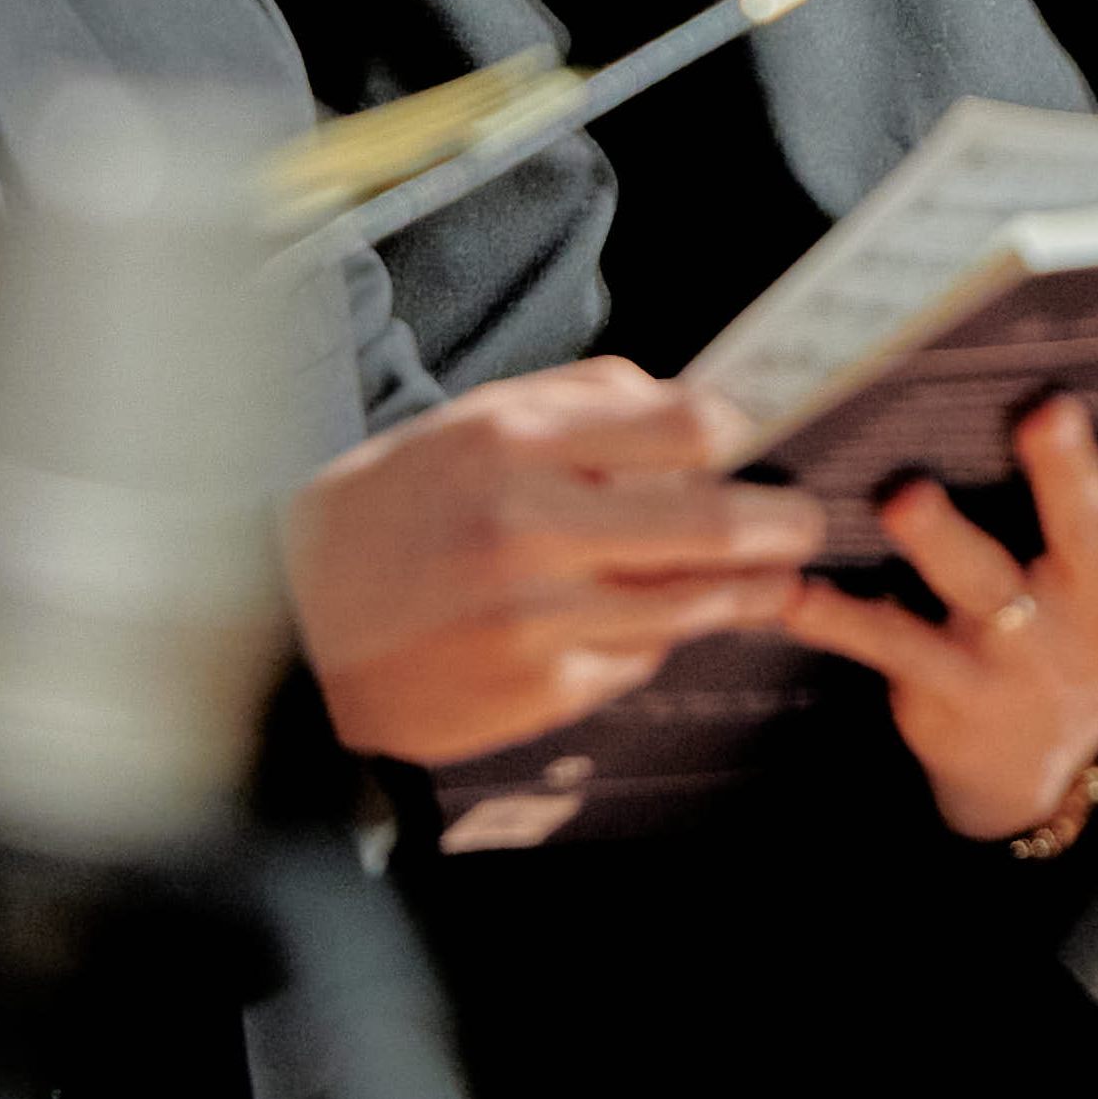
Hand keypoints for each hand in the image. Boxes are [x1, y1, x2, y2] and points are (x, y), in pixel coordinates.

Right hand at [285, 359, 827, 765]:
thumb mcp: (464, 427)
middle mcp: (529, 527)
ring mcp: (536, 619)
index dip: (738, 432)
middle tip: (807, 520)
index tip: (754, 438)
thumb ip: (579, 407)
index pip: (684, 425)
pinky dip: (657, 638)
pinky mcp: (538, 691)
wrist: (290, 635)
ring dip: (750, 589)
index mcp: (512, 441)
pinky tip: (660, 623)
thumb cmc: (385, 516)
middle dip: (782, 521)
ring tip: (775, 577)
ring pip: (692, 599)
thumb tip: (687, 407)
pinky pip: (636, 657)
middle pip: (714, 520)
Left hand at [784, 339, 1097, 841]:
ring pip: (982, 589)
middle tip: (1046, 411)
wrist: (1034, 767)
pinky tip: (795, 591)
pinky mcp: (946, 688)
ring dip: (941, 541)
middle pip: (1087, 532)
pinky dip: (840, 619)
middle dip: (1066, 474)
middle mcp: (1096, 605)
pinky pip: (889, 646)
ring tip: (905, 497)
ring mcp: (1020, 652)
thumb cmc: (1085, 617)